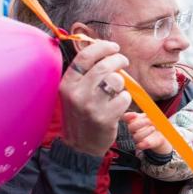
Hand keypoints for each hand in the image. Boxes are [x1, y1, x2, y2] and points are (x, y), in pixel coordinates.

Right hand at [59, 40, 131, 155]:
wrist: (80, 146)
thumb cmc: (81, 115)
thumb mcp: (74, 93)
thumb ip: (85, 74)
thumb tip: (105, 52)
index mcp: (67, 84)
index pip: (84, 56)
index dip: (102, 47)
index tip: (113, 47)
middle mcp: (76, 93)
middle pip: (104, 66)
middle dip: (118, 59)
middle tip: (123, 61)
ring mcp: (90, 106)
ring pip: (116, 80)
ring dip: (122, 81)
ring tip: (118, 87)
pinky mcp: (105, 118)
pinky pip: (124, 98)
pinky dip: (125, 98)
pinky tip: (119, 104)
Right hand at [122, 112, 172, 154]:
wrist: (161, 133)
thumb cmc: (154, 121)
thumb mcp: (151, 115)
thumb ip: (148, 112)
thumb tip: (149, 110)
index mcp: (133, 120)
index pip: (125, 118)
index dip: (127, 116)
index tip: (135, 114)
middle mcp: (132, 129)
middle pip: (130, 127)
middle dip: (140, 123)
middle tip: (149, 120)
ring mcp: (136, 138)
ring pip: (136, 137)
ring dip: (145, 132)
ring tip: (153, 128)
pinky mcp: (142, 145)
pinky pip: (139, 146)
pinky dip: (144, 143)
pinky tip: (149, 140)